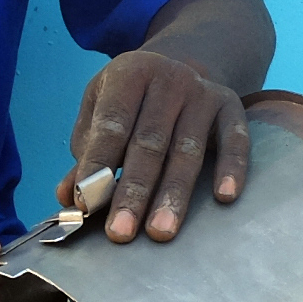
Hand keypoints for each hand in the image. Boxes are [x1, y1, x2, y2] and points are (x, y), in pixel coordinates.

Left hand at [62, 50, 250, 242]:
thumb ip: (87, 154)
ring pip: (187, 149)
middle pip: (149, 143)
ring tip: (161, 231)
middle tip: (121, 232)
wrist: (179, 68)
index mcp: (129, 74)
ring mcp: (202, 92)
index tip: (85, 203)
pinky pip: (235, 139)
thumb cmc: (131, 103)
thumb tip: (67, 197)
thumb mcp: (101, 113)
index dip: (98, 164)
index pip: (112, 125)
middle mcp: (168, 78)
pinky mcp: (231, 106)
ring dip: (174, 194)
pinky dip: (231, 168)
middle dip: (134, 191)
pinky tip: (224, 197)